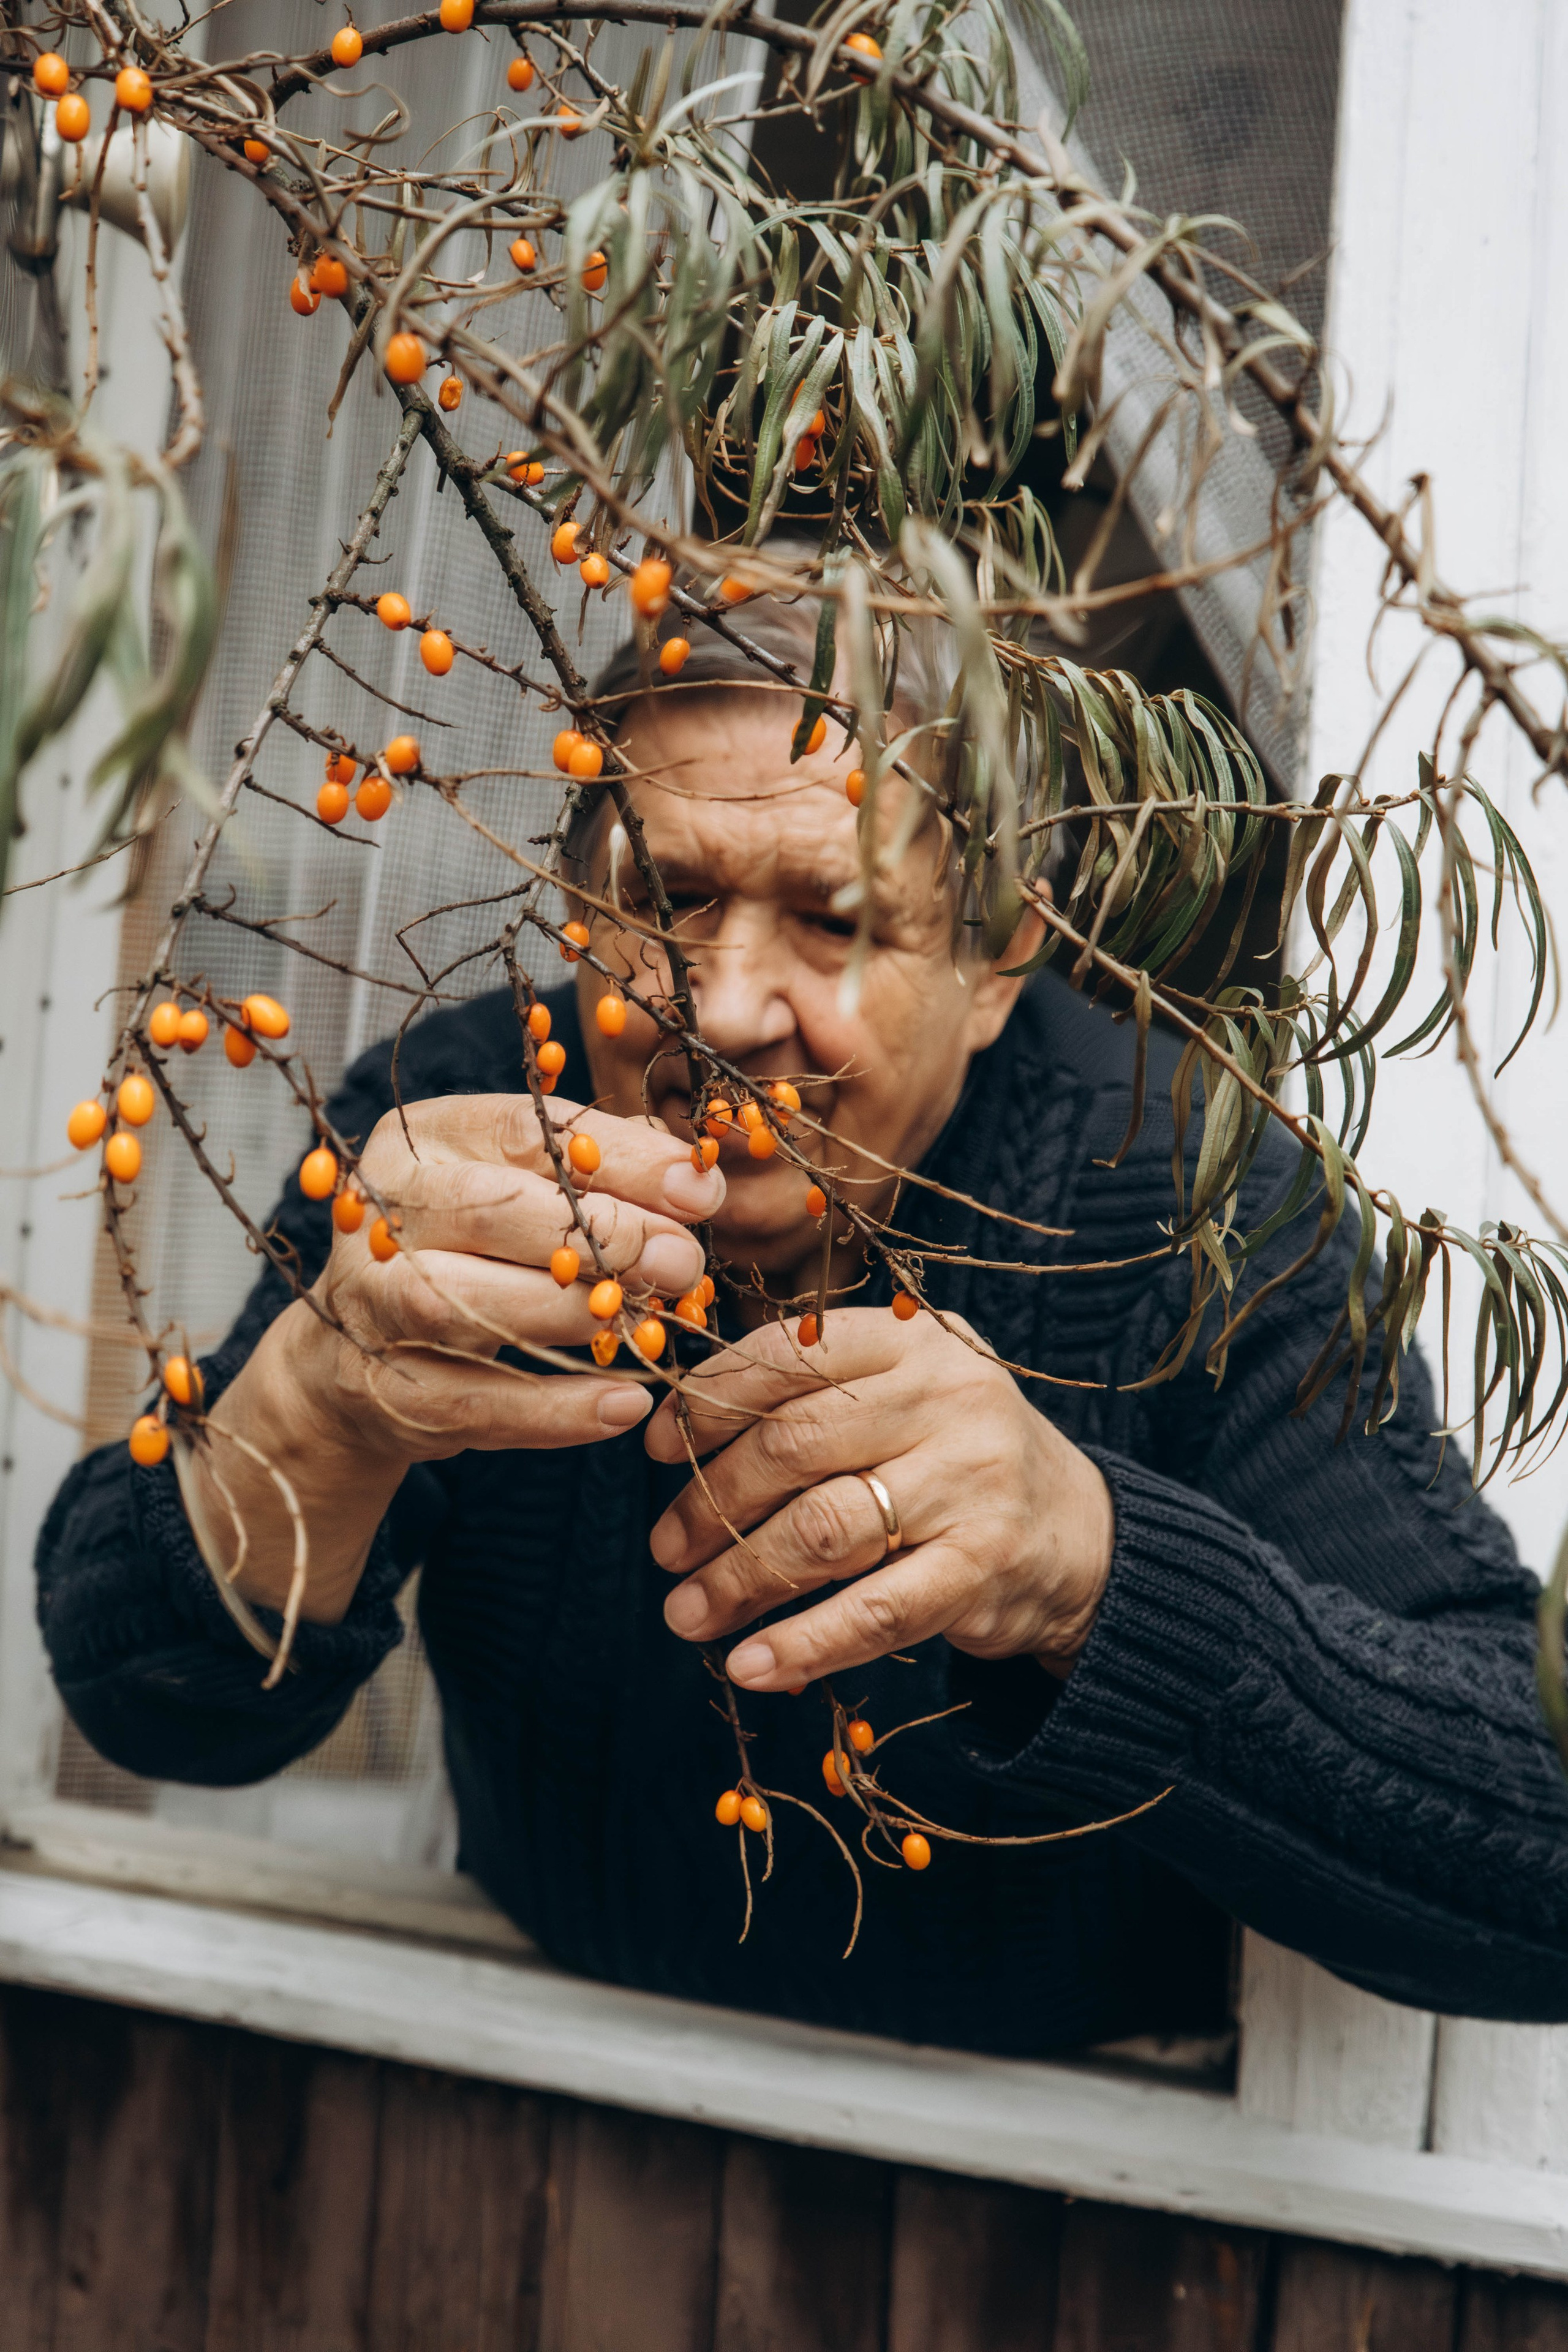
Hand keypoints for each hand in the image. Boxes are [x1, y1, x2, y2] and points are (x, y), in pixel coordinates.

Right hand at [289, 1089, 720, 1459]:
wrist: (352, 1356)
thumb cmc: (465, 1252)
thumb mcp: (517, 1190)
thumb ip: (600, 1172)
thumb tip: (695, 1181)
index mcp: (419, 1141)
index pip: (521, 1132)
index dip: (619, 1160)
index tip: (698, 1192)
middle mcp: (383, 1214)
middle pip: (492, 1211)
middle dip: (604, 1236)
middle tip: (682, 1261)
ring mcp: (375, 1305)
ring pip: (477, 1304)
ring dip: (578, 1314)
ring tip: (652, 1324)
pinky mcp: (388, 1391)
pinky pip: (482, 1402)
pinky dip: (560, 1409)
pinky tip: (626, 1402)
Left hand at [644, 1307, 1113, 1688]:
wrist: (1077, 1532)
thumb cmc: (951, 1456)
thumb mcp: (898, 1392)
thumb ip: (810, 1393)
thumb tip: (673, 1426)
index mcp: (912, 1341)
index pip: (786, 1356)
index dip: (705, 1403)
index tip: (653, 1447)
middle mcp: (948, 1398)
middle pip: (792, 1447)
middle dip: (708, 1502)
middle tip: (663, 1549)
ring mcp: (971, 1482)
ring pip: (822, 1530)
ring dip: (738, 1579)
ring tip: (686, 1612)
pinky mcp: (984, 1566)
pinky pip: (876, 1611)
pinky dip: (803, 1644)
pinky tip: (750, 1665)